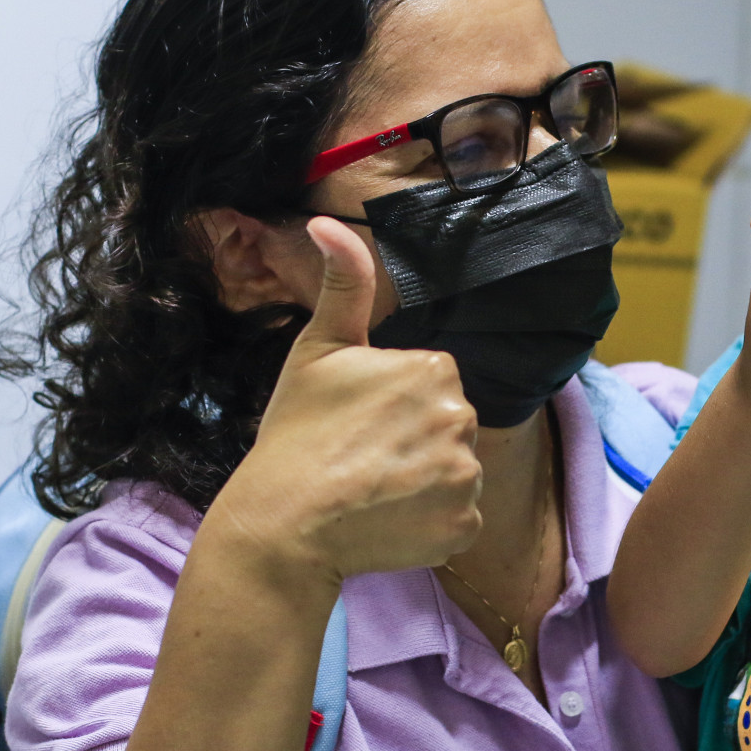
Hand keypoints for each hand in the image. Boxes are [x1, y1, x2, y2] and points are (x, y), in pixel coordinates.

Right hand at [208, 216, 482, 588]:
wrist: (284, 523)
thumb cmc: (296, 433)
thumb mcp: (317, 348)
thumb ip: (341, 284)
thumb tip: (326, 223)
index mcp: (435, 369)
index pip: (429, 384)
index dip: (391, 404)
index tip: (356, 422)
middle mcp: (461, 418)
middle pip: (445, 427)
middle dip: (412, 441)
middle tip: (359, 457)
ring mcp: (465, 477)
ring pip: (453, 473)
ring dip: (422, 483)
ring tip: (370, 491)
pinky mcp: (463, 527)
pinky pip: (456, 519)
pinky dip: (429, 524)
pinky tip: (387, 521)